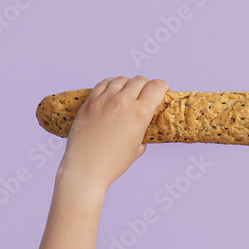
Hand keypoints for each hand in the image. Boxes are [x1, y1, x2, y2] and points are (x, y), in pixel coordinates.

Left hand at [57, 76, 168, 192]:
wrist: (85, 169)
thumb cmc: (112, 163)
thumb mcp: (137, 148)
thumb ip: (142, 131)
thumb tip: (141, 127)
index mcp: (140, 113)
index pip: (156, 86)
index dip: (163, 86)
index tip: (163, 90)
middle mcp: (123, 102)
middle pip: (140, 80)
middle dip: (146, 86)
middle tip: (145, 94)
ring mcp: (104, 100)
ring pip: (121, 79)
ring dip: (128, 84)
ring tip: (127, 93)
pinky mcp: (89, 102)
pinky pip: (103, 84)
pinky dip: (111, 84)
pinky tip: (112, 91)